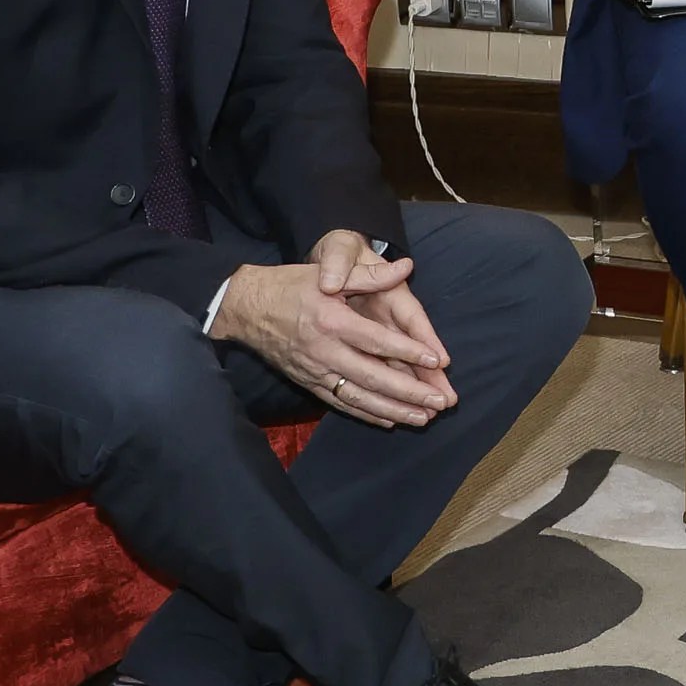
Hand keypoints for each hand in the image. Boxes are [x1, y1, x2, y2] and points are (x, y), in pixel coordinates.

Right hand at [209, 229, 457, 426]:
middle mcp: (324, 351)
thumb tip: (406, 265)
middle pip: (373, 376)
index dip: (408, 351)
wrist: (245, 308)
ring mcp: (315, 371)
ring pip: (359, 397)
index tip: (436, 362)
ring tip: (423, 419)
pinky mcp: (309, 383)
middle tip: (440, 403)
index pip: (377, 341)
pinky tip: (390, 420)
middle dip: (409, 392)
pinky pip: (341, 403)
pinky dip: (367, 414)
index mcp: (332, 321)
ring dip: (393, 410)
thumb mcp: (326, 272)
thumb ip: (370, 275)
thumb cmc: (290, 286)